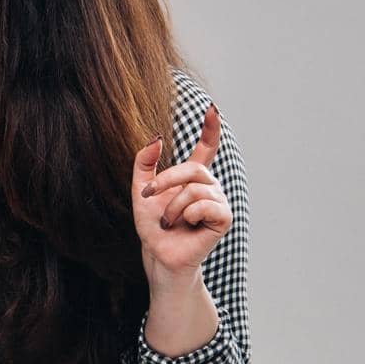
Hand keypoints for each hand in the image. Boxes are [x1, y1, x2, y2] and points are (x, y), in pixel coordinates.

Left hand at [131, 105, 230, 285]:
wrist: (158, 254)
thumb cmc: (152, 226)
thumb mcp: (141, 190)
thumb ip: (145, 162)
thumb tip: (158, 137)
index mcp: (191, 178)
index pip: (205, 148)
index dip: (210, 129)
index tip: (212, 109)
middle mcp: (208, 186)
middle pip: (192, 169)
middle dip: (166, 182)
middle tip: (149, 196)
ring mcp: (218, 201)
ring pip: (195, 190)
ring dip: (173, 207)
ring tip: (169, 221)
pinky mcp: (223, 218)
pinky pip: (206, 205)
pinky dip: (188, 214)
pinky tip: (186, 225)